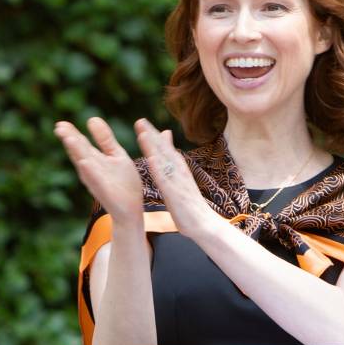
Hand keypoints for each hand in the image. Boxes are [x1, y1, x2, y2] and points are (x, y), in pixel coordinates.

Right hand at [55, 118, 146, 223]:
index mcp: (95, 160)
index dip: (72, 134)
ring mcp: (96, 180)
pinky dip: (89, 171)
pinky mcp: (104, 191)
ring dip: (76, 152)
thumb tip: (91, 118)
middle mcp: (91, 169)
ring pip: (84, 164)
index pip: (81, 144)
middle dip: (70, 140)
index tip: (61, 124)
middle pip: (79, 152)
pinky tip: (84, 162)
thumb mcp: (115, 155)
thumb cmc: (123, 183)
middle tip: (58, 127)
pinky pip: (95, 180)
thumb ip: (105, 139)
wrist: (132, 208)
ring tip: (68, 139)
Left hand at [134, 119, 221, 239]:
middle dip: (152, 135)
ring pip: (164, 160)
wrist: (204, 223)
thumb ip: (175, 169)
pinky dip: (158, 168)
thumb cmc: (190, 204)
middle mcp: (179, 171)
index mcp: (179, 169)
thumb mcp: (181, 183)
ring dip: (153, 146)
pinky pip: (165, 179)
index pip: (165, 149)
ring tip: (143, 133)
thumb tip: (172, 164)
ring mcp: (177, 181)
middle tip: (140, 120)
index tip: (142, 122)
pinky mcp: (175, 193)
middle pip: (164, 150)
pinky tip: (150, 159)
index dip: (154, 135)